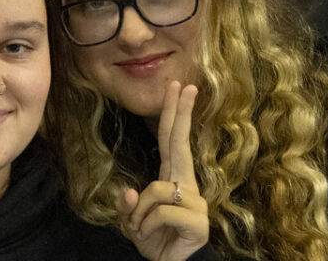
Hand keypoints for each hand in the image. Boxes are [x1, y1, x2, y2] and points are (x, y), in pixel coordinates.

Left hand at [117, 82, 208, 260]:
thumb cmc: (155, 241)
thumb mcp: (132, 221)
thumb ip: (128, 205)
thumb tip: (129, 193)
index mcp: (173, 180)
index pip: (173, 141)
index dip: (176, 115)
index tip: (181, 88)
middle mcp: (187, 187)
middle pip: (180, 144)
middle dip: (180, 113)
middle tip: (184, 85)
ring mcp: (196, 204)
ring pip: (155, 191)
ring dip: (140, 215)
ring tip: (143, 230)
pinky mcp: (199, 223)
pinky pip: (161, 213)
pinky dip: (148, 227)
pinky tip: (154, 237)